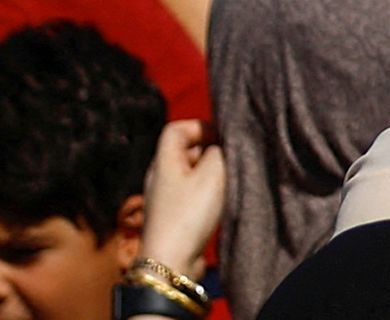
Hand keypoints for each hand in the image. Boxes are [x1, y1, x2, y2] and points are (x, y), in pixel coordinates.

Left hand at [138, 120, 226, 278]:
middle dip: (210, 151)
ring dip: (210, 174)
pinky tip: (218, 205)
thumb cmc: (188, 215)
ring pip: (190, 173)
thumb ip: (221, 149)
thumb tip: (223, 142)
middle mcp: (160, 177)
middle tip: (229, 162)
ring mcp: (164, 198)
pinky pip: (190, 193)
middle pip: (185, 149)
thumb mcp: (213, 173)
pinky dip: (206, 193)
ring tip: (226, 185)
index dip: (201, 126)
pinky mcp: (172, 216)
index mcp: (163, 161)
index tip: (222, 139)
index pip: (176, 128)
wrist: (170, 263)